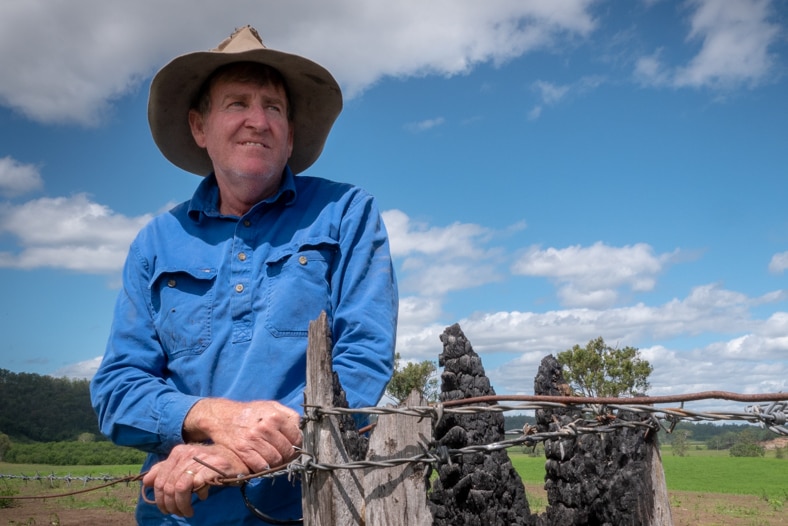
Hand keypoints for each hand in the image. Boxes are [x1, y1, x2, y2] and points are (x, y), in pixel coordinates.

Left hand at [142, 443, 247, 517]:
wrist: (236, 458)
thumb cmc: (210, 463)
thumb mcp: (186, 464)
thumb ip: (166, 470)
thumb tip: (146, 481)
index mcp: (178, 452)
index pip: (159, 480)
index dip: (160, 498)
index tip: (166, 509)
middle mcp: (187, 453)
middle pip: (168, 486)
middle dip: (170, 505)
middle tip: (178, 513)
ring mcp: (199, 460)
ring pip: (179, 488)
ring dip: (181, 505)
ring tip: (187, 511)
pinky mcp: (212, 467)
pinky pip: (195, 485)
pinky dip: (197, 495)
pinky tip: (202, 497)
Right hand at [183, 399, 301, 471]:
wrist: (222, 416)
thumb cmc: (249, 412)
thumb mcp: (270, 406)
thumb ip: (288, 415)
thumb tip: (300, 429)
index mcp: (275, 416)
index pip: (296, 437)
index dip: (296, 445)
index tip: (293, 447)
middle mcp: (265, 427)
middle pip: (287, 452)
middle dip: (287, 456)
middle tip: (283, 456)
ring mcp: (253, 440)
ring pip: (275, 461)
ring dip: (276, 463)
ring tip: (273, 459)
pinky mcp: (243, 451)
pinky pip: (260, 466)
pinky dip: (263, 467)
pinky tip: (261, 461)